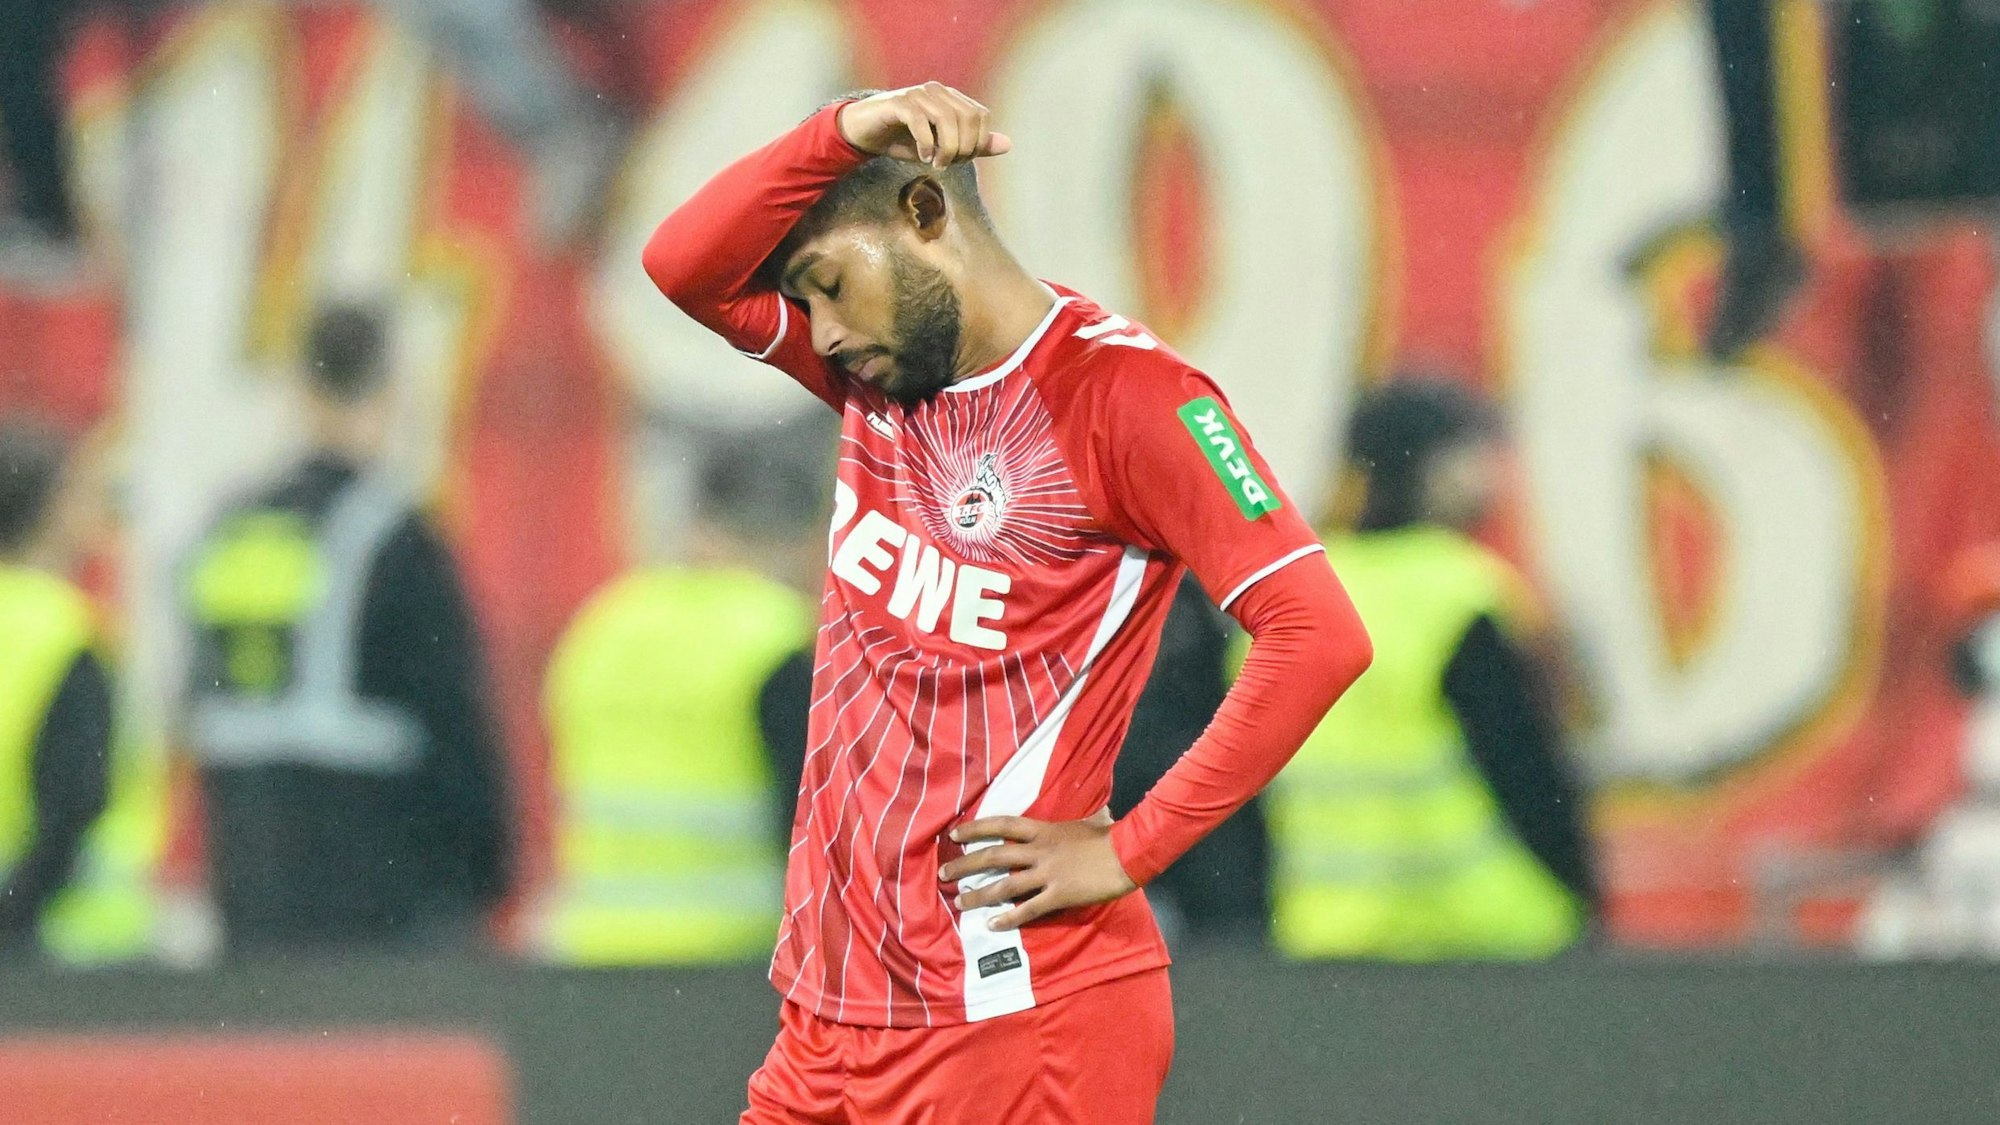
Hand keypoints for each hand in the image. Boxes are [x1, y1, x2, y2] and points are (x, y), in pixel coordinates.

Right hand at [837, 82, 1012, 168]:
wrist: (865, 132)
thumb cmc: (905, 139)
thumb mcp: (943, 147)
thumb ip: (974, 146)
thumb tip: (1008, 144)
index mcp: (952, 98)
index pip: (981, 116)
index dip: (977, 143)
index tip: (960, 160)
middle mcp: (938, 91)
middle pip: (968, 117)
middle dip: (963, 148)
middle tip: (947, 164)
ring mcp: (918, 94)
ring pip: (947, 118)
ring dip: (945, 148)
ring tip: (935, 163)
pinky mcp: (899, 103)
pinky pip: (921, 121)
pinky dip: (926, 143)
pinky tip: (921, 155)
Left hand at [939, 808, 1138, 931]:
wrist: (1128, 853)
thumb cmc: (1109, 836)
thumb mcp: (1086, 821)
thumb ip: (1073, 823)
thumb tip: (1083, 815)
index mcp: (1043, 830)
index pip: (1001, 825)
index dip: (976, 829)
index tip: (954, 835)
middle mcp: (1039, 851)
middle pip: (994, 857)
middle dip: (965, 865)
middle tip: (943, 874)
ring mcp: (1047, 874)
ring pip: (1004, 886)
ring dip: (979, 894)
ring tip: (959, 902)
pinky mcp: (1058, 895)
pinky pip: (1028, 909)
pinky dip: (1008, 919)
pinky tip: (992, 925)